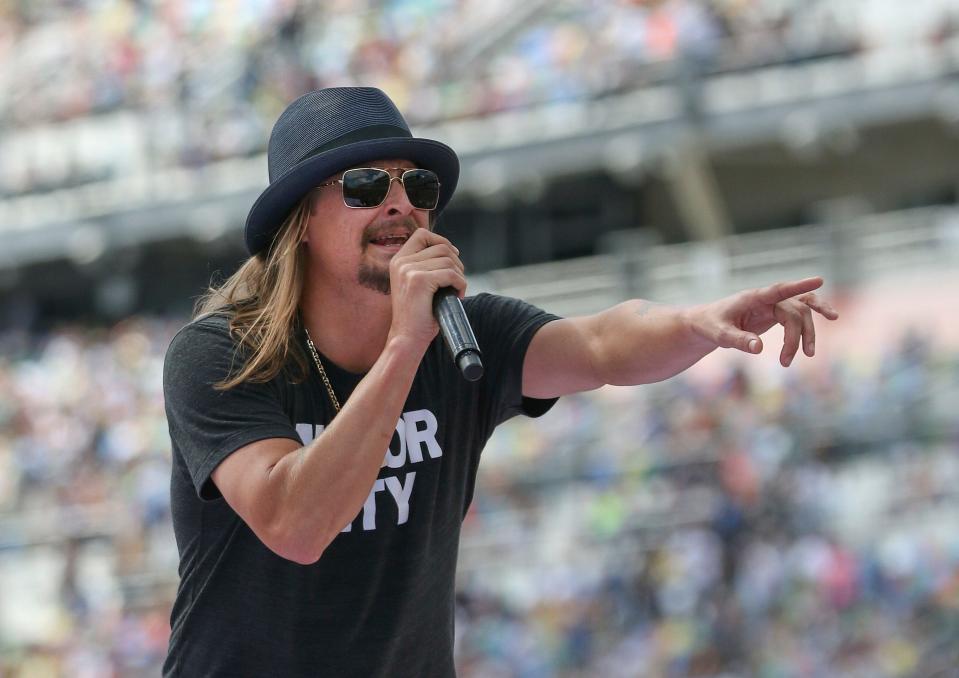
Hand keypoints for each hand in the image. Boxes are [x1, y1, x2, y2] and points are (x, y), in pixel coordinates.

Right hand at [387, 229, 466, 347]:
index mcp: (398, 261)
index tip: (452, 256)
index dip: (441, 241)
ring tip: (454, 291)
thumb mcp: (417, 284)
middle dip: (456, 263)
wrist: (407, 338)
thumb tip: (452, 251)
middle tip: (456, 282)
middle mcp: (401, 262)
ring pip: (449, 260)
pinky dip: (461, 285)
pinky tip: (456, 296)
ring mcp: (409, 270)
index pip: (422, 234)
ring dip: (459, 276)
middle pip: (441, 247)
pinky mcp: (420, 281)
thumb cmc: (418, 315)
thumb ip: (427, 265)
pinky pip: (452, 274)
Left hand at [687, 277, 838, 365]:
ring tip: (807, 356)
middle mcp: (766, 299)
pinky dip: (813, 315)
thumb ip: (738, 340)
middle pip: (794, 311)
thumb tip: (759, 348)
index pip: (778, 290)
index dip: (798, 286)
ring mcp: (773, 304)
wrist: (707, 324)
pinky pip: (800, 312)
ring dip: (807, 334)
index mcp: (752, 298)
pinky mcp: (776, 312)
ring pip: (801, 313)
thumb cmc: (710, 326)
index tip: (820, 280)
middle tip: (786, 363)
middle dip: (796, 337)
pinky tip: (831, 317)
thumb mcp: (719, 335)